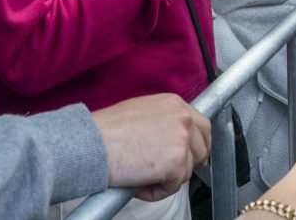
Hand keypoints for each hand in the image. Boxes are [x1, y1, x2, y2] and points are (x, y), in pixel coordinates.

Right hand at [92, 93, 210, 201]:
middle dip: (190, 163)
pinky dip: (158, 191)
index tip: (195, 156)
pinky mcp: (176, 161)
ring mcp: (182, 139)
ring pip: (188, 169)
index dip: (199, 144)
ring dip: (168, 179)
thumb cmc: (107, 130)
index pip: (202, 125)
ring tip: (143, 177)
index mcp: (175, 104)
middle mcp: (183, 118)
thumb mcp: (143, 112)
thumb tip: (173, 139)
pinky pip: (174, 186)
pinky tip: (141, 185)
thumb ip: (164, 121)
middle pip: (202, 147)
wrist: (93, 143)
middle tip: (172, 174)